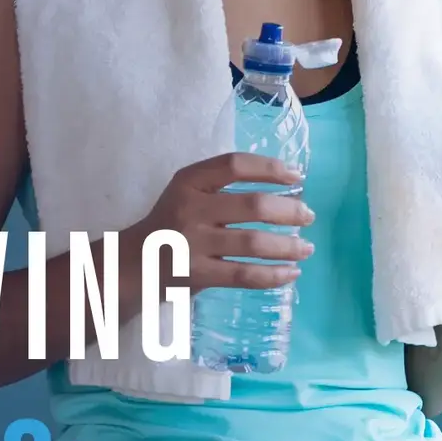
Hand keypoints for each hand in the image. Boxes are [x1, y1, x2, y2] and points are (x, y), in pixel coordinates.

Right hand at [123, 152, 315, 293]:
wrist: (133, 264)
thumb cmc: (170, 224)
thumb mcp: (187, 193)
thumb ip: (222, 186)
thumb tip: (285, 187)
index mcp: (188, 182)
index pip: (234, 165)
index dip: (270, 168)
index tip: (296, 177)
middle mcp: (190, 209)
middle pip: (252, 205)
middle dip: (289, 211)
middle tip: (308, 216)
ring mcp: (193, 243)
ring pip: (253, 243)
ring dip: (288, 246)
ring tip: (306, 248)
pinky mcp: (198, 274)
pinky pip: (244, 275)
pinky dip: (273, 275)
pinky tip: (291, 273)